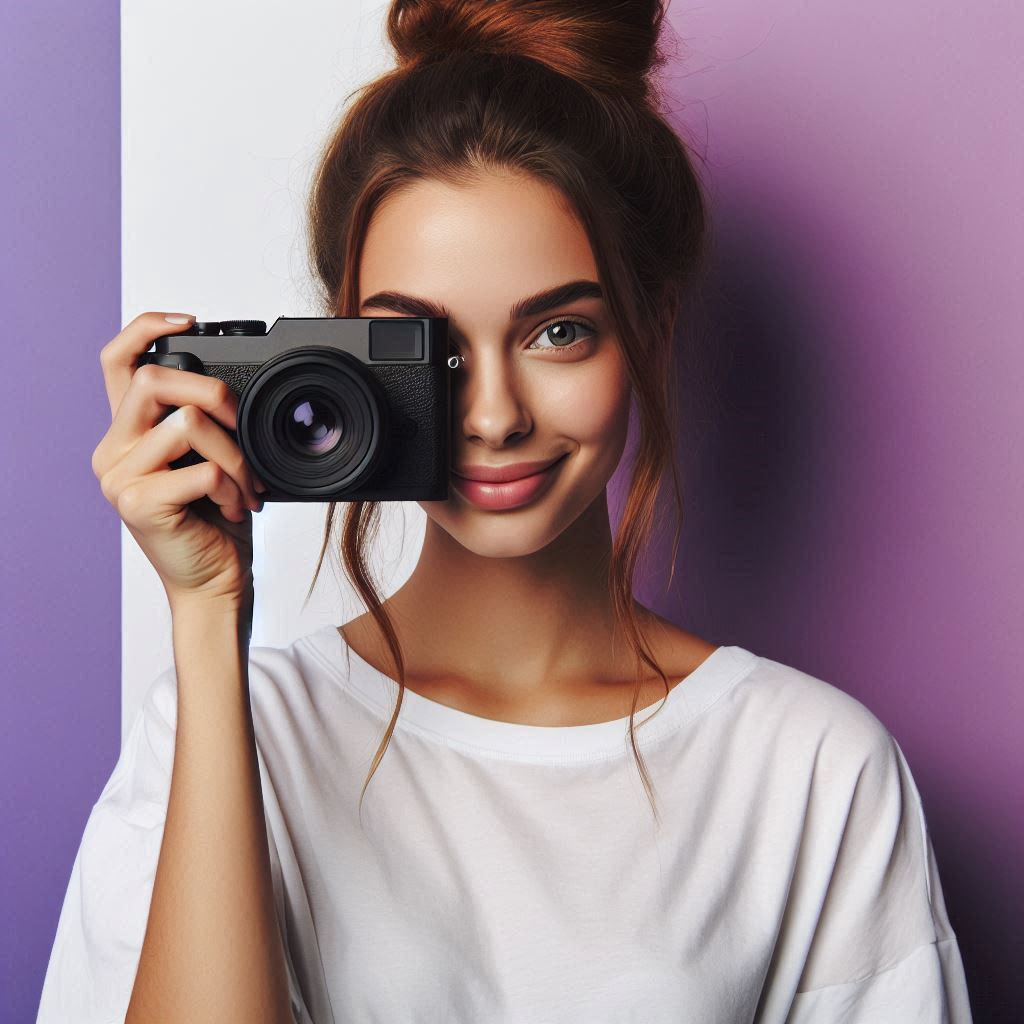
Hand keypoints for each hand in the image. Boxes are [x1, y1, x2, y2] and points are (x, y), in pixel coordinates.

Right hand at [91, 312, 266, 608]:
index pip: (117, 361)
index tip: (190, 320)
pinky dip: (233, 487)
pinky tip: (234, 508)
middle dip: (213, 394)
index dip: (146, 327)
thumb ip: (202, 425)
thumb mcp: (207, 462)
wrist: (213, 584)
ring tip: (246, 488)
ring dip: (236, 456)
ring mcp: (119, 478)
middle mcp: (112, 451)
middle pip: (152, 380)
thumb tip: (234, 387)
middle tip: (241, 428)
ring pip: (187, 423)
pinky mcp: (138, 503)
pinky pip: (202, 469)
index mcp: (127, 434)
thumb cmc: (214, 524)